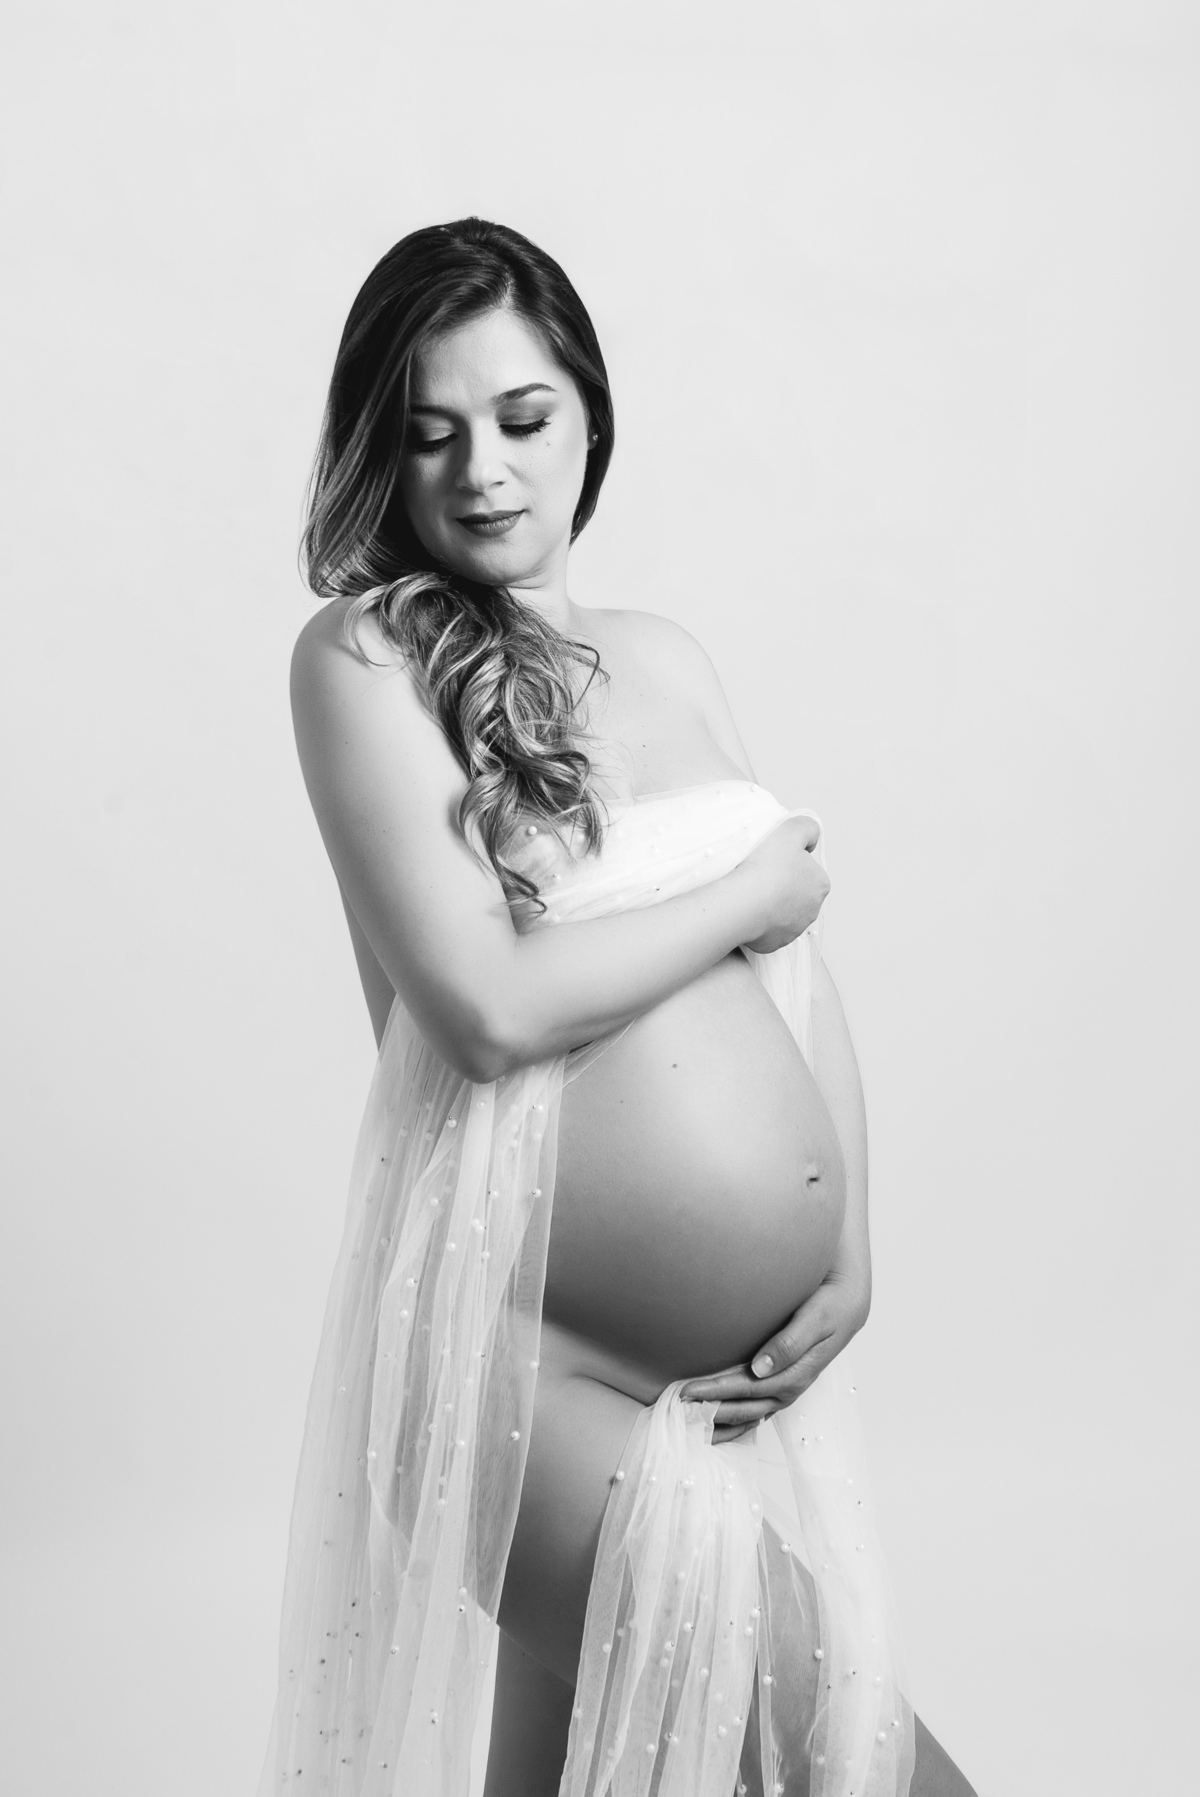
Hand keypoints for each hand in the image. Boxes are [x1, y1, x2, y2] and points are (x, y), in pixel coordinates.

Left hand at [678, 1268, 869, 1442]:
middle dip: (710, 1410)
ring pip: (749, 1416)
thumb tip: (760, 1368)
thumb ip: (790, 1343)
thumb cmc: (830, 1305)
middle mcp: (788, 1388)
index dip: (717, 1392)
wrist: (847, 1303)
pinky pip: (756, 1411)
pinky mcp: (781, 1385)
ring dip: (721, 1423)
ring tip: (689, 1427)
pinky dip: (735, 1422)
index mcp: (796, 1374)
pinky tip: (714, 1426)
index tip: (687, 1390)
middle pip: (745, 1408)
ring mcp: (785, 1389)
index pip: (748, 1389)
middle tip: (675, 1407)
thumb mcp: (816, 1318)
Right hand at [735, 814, 829, 954]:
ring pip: (782, 912)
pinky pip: (767, 929)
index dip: (789, 862)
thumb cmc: (766, 866)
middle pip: (796, 893)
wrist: (742, 903)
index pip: (808, 870)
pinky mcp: (775, 943)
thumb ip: (808, 827)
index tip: (773, 861)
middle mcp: (813, 910)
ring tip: (752, 893)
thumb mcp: (790, 830)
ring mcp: (794, 930)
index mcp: (821, 884)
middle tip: (761, 875)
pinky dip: (759, 920)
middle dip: (782, 885)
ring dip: (771, 903)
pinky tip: (748, 910)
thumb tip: (812, 839)